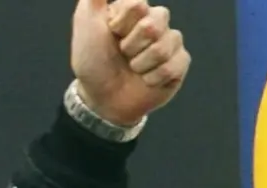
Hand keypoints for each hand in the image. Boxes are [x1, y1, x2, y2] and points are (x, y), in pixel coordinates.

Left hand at [70, 0, 190, 125]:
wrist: (101, 98)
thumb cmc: (93, 61)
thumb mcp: (86, 24)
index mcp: (135, 10)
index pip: (138, 4)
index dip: (121, 24)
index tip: (111, 34)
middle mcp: (156, 22)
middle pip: (153, 24)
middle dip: (130, 45)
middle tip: (122, 54)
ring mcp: (170, 42)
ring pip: (163, 46)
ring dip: (140, 64)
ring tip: (132, 68)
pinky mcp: (180, 63)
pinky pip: (173, 66)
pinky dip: (152, 78)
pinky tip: (146, 80)